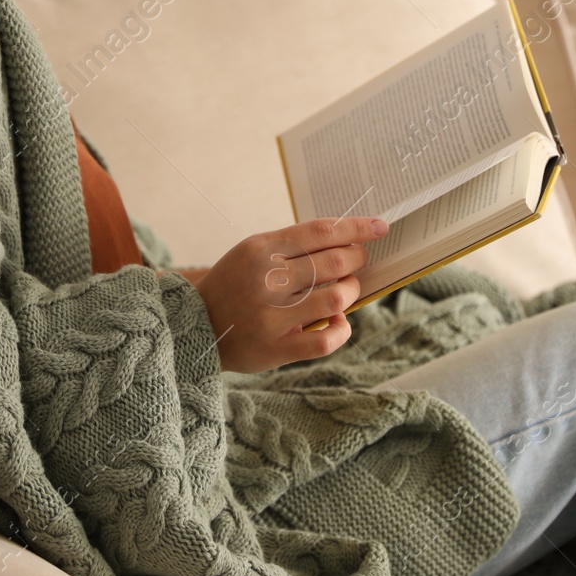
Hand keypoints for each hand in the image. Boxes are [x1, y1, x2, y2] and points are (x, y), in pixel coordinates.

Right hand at [192, 216, 384, 373]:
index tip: (379, 227)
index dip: (356, 227)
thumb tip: (347, 240)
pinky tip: (337, 322)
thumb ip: (292, 246)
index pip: (321, 231)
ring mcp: (271, 316)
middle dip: (357, 259)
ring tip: (347, 289)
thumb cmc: (234, 283)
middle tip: (360, 260)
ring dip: (351, 291)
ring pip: (335, 298)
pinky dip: (341, 329)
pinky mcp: (276, 348)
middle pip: (333, 262)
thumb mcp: (252, 252)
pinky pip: (325, 340)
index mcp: (261, 250)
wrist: (196, 324)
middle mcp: (265, 280)